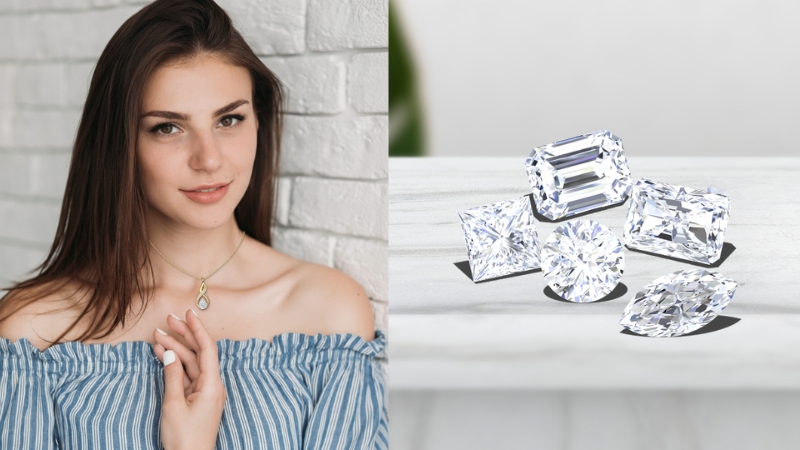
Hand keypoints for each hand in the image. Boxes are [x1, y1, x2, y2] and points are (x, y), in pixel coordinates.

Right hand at [153, 309, 225, 449]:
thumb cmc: (184, 438)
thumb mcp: (173, 404)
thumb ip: (172, 376)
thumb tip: (168, 354)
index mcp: (212, 385)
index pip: (207, 349)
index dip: (198, 329)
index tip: (188, 313)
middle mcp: (212, 386)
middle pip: (198, 353)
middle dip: (183, 335)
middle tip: (167, 320)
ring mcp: (205, 393)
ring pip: (190, 364)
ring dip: (175, 349)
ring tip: (156, 335)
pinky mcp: (197, 400)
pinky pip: (187, 376)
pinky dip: (174, 365)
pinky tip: (161, 354)